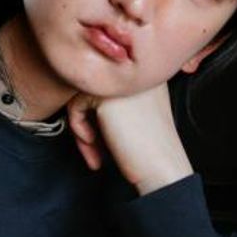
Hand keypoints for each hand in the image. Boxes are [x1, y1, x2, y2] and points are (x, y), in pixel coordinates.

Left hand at [67, 81, 192, 193]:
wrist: (161, 166)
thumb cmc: (149, 148)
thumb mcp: (134, 113)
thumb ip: (114, 99)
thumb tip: (81, 98)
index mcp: (144, 71)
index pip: (108, 84)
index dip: (100, 113)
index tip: (103, 137)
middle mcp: (134, 71)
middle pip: (94, 89)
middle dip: (88, 119)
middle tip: (93, 145)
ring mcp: (120, 80)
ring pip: (82, 97)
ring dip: (81, 126)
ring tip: (92, 147)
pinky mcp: (105, 97)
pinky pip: (76, 106)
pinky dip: (78, 128)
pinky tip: (93, 142)